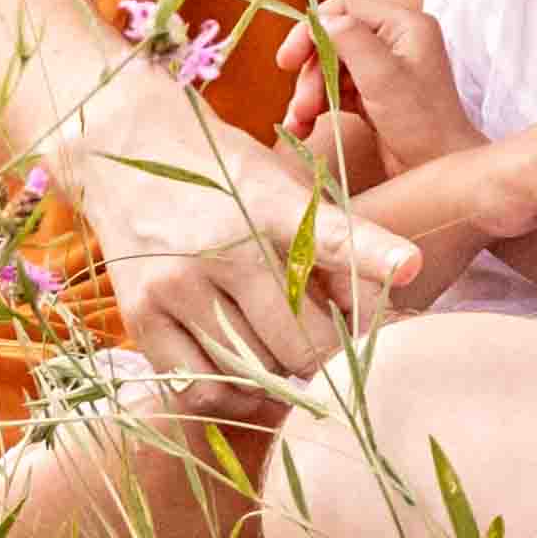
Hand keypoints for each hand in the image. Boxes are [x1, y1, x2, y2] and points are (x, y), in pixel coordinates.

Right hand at [70, 125, 413, 385]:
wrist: (125, 147)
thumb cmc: (223, 172)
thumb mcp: (282, 184)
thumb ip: (330, 242)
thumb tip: (382, 307)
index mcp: (267, 204)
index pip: (330, 235)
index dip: (374, 254)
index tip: (411, 267)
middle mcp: (221, 246)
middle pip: (300, 342)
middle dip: (325, 355)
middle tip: (328, 346)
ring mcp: (176, 284)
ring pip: (253, 372)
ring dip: (278, 376)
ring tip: (281, 351)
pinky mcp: (141, 314)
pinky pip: (201, 386)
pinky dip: (231, 390)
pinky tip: (240, 365)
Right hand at [301, 0, 480, 177]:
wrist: (440, 171)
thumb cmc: (423, 123)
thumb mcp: (384, 77)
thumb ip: (351, 41)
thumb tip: (321, 19)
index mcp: (404, 24)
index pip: (344, 9)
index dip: (311, 31)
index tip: (287, 61)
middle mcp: (394, 41)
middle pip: (332, 41)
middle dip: (311, 74)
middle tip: (300, 107)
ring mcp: (383, 69)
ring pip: (329, 68)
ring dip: (309, 94)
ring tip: (299, 124)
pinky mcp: (373, 95)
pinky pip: (335, 91)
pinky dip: (317, 106)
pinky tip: (303, 128)